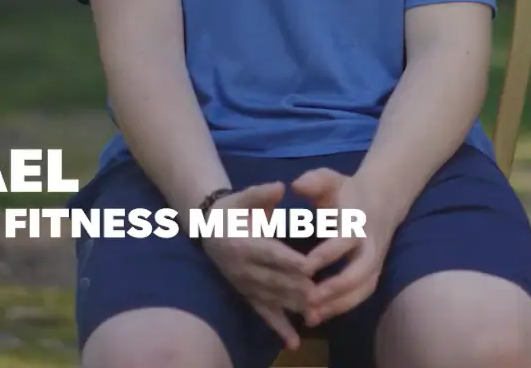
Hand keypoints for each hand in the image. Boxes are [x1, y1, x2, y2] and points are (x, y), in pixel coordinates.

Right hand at [200, 182, 316, 350]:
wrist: (209, 228)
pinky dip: (279, 329)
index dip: (287, 260)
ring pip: (272, 299)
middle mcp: (243, 269)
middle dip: (297, 288)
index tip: (308, 266)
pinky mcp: (248, 295)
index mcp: (244, 243)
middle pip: (273, 280)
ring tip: (314, 315)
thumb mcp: (243, 197)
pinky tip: (294, 343)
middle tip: (321, 295)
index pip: (269, 253)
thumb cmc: (232, 210)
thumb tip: (279, 187)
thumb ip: (260, 194)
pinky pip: (263, 314)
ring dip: (293, 307)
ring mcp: (246, 285)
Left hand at [290, 168, 398, 326]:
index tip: (304, 267)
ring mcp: (374, 262)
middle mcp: (370, 246)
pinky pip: (360, 295)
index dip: (327, 254)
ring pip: (362, 289)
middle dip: (336, 288)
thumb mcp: (331, 180)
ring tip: (310, 316)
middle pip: (360, 272)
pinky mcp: (372, 274)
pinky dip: (340, 308)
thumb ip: (315, 181)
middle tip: (309, 300)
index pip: (345, 241)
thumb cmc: (348, 191)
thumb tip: (296, 185)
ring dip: (338, 305)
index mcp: (358, 222)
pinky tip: (317, 316)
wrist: (382, 200)